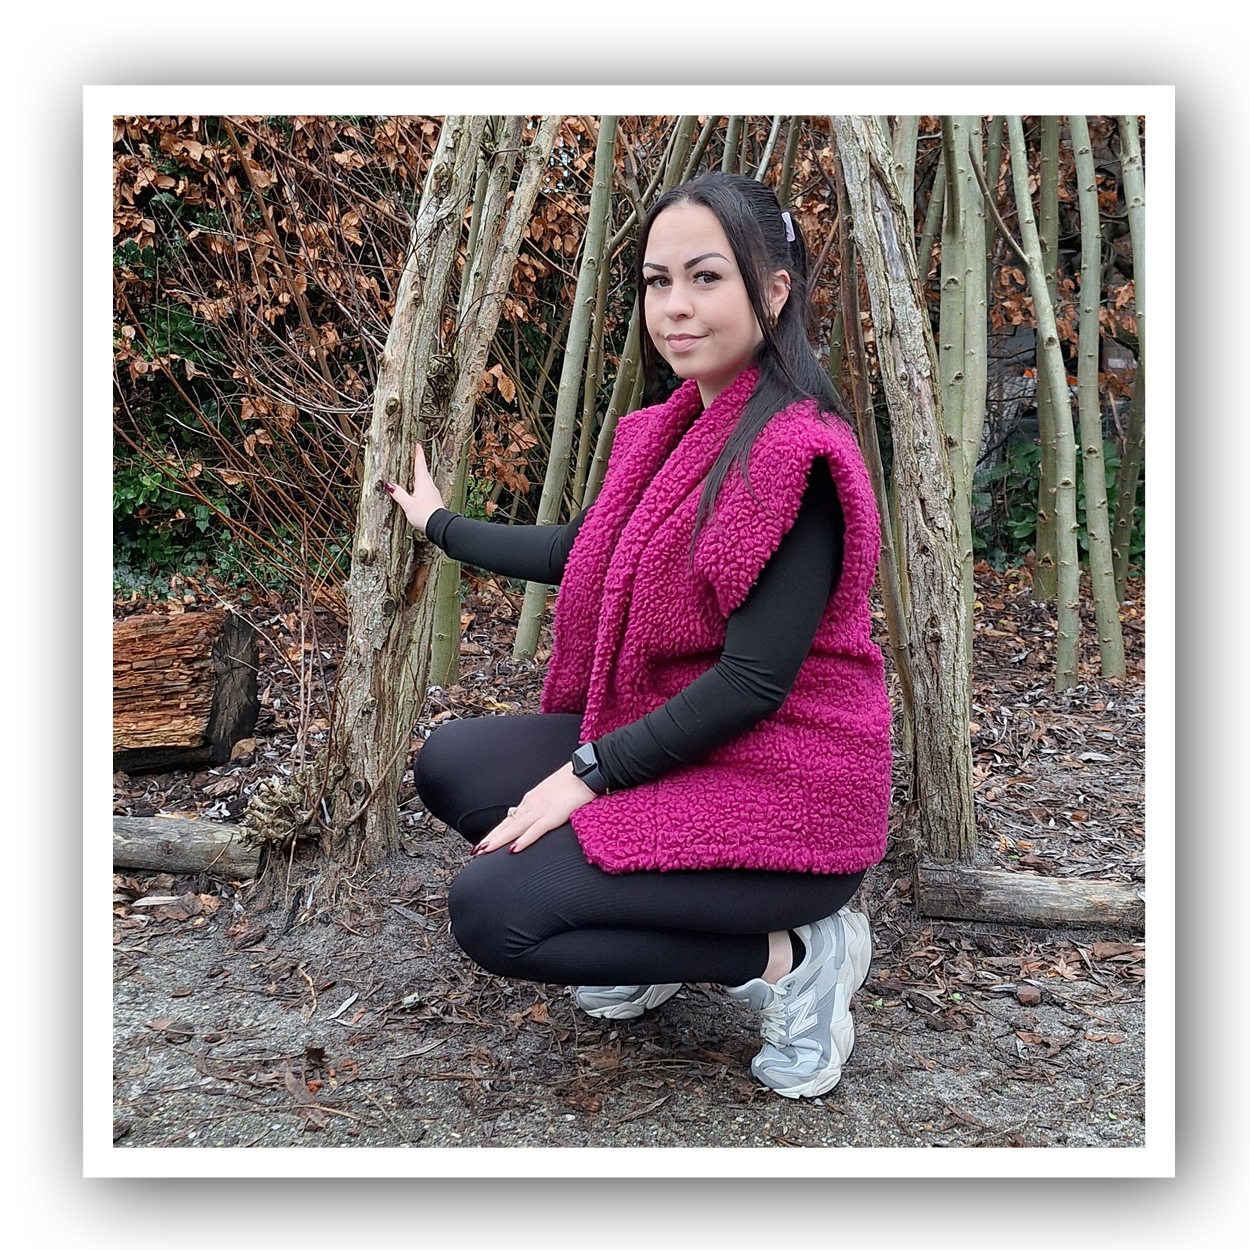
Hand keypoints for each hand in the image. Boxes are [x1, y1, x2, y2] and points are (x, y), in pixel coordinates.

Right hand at [385, 442, 444, 535]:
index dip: (418, 454)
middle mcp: (429, 486)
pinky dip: (421, 485)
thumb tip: (390, 485)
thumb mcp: (408, 504)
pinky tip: (418, 490)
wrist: (439, 527)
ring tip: (415, 472)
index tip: (418, 445)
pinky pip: (426, 489)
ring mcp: (432, 494)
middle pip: (423, 471)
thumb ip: (399, 494)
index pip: (420, 465)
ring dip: (420, 474)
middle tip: (416, 455)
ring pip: (425, 480)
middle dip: (419, 463)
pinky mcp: (433, 501)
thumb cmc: (425, 514)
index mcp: (423, 483)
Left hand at [471, 762, 597, 856]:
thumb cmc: (574, 781)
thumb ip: (544, 805)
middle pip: (507, 825)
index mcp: (532, 800)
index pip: (510, 819)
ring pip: (515, 828)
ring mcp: (541, 809)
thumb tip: (539, 816)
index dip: (497, 832)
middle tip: (476, 851)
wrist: (588, 769)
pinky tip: (514, 849)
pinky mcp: (554, 814)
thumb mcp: (554, 794)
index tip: (486, 842)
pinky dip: (524, 840)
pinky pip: (536, 830)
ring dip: (499, 840)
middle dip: (491, 839)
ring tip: (484, 851)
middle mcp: (532, 804)